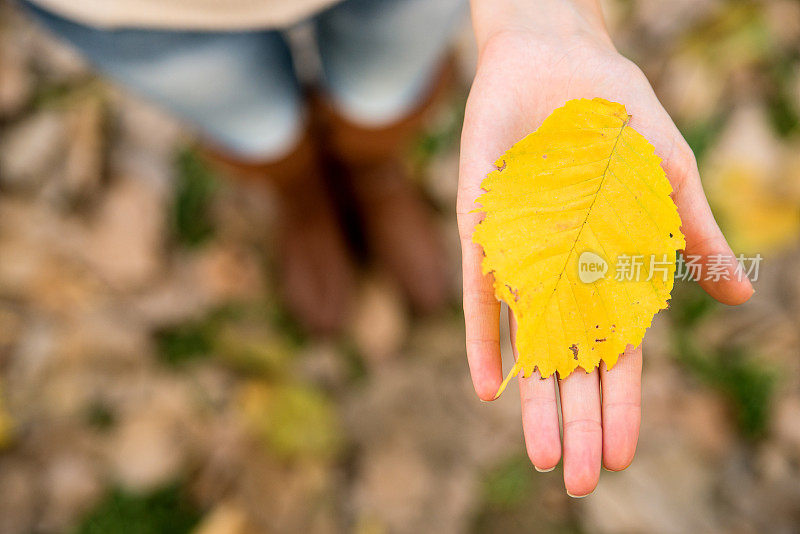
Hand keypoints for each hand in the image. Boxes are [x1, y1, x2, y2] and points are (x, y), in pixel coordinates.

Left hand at [458, 0, 753, 496]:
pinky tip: (487, 385)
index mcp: (610, 270)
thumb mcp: (668, 177)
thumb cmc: (617, 116)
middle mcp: (563, 275)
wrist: (557, 61)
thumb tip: (743, 302)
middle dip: (574, 420)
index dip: (618, 404)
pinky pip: (481, 294)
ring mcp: (522, 258)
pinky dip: (483, 336)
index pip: (616, 353)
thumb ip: (693, 237)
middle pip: (570, 363)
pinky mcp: (483, 233)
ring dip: (533, 398)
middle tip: (573, 480)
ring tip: (538, 454)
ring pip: (527, 342)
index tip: (617, 455)